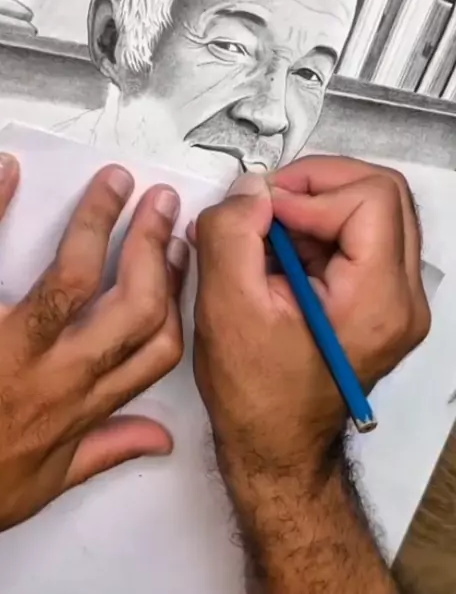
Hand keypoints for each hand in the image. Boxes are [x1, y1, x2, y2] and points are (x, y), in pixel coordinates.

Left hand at [0, 153, 186, 538]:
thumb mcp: (50, 483)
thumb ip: (108, 449)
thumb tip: (156, 439)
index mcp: (82, 404)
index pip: (156, 344)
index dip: (177, 291)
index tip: (177, 255)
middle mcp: (58, 374)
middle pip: (132, 301)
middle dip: (151, 243)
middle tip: (159, 203)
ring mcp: (9, 347)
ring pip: (72, 275)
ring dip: (97, 218)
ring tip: (112, 182)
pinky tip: (2, 175)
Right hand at [193, 156, 430, 480]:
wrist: (276, 446)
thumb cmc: (254, 394)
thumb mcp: (226, 308)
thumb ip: (233, 234)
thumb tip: (252, 187)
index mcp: (377, 302)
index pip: (370, 198)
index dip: (309, 189)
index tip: (262, 210)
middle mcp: (403, 298)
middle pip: (383, 193)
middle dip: (319, 183)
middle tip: (269, 201)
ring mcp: (398, 299)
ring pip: (375, 208)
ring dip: (318, 202)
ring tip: (270, 228)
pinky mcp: (381, 299)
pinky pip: (362, 234)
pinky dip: (320, 225)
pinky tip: (281, 249)